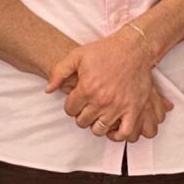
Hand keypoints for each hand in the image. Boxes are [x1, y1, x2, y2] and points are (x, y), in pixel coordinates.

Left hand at [47, 27, 166, 140]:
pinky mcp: (134, 109)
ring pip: (100, 129)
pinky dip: (117, 135)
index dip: (71, 106)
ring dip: (96, 125)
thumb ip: (59, 72)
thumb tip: (48, 89)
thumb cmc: (105, 50)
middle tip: (87, 108)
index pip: (70, 110)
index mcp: (86, 88)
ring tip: (98, 116)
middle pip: (83, 121)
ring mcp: (118, 106)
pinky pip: (125, 132)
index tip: (77, 101)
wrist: (133, 48)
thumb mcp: (77, 55)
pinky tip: (113, 129)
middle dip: (82, 115)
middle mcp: (101, 100)